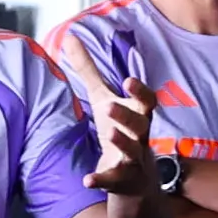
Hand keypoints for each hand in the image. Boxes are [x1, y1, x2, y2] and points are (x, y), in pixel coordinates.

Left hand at [83, 61, 165, 197]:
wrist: (136, 179)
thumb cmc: (119, 129)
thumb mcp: (103, 98)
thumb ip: (88, 70)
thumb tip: (70, 37)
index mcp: (138, 115)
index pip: (147, 101)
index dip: (140, 91)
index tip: (129, 80)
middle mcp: (140, 136)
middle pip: (140, 124)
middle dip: (127, 115)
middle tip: (109, 106)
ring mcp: (134, 160)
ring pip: (133, 151)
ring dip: (121, 142)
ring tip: (109, 134)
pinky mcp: (122, 179)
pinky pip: (114, 179)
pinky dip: (101, 179)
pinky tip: (88, 179)